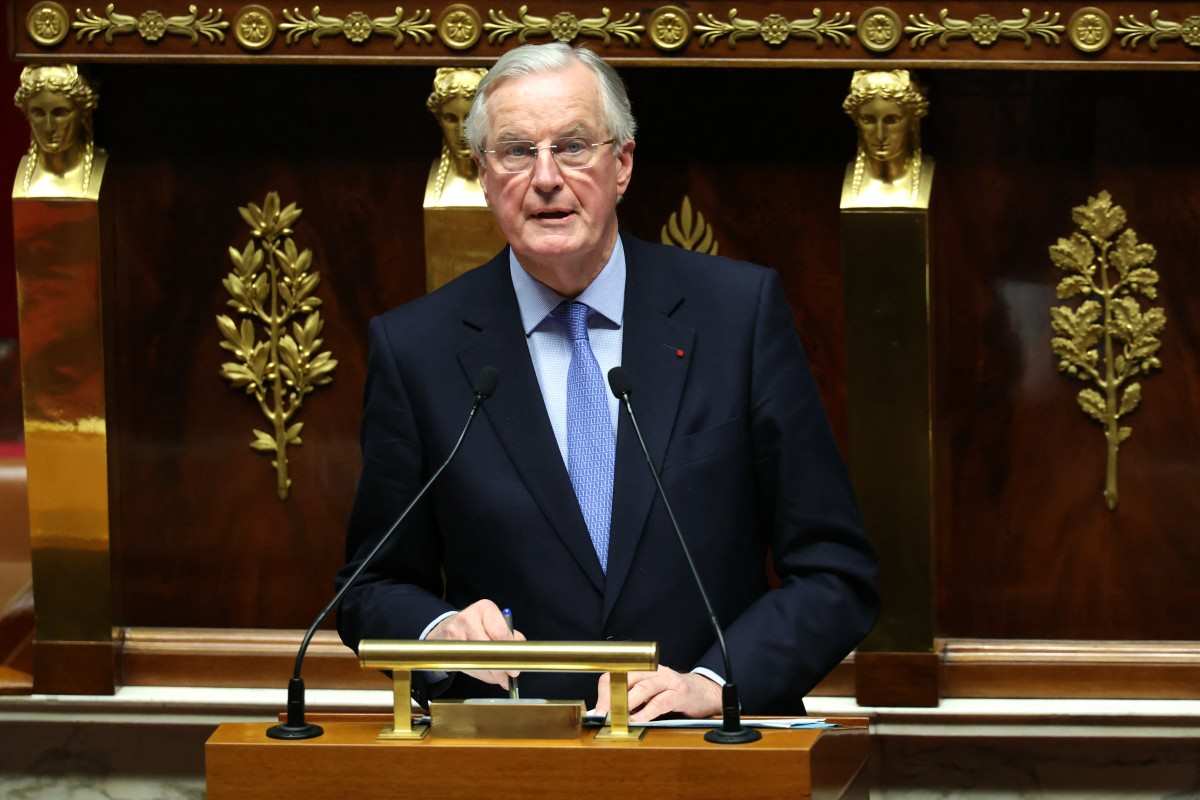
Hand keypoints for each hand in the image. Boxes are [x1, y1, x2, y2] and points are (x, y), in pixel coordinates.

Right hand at [427, 599, 524, 689]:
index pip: (500, 632)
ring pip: (478, 662)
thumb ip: (510, 634)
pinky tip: (490, 674)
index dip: (510, 649)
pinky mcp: (449, 650)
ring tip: (502, 677)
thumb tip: (519, 651)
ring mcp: (455, 636)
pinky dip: (483, 675)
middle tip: (512, 672)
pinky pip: (470, 668)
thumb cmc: (478, 624)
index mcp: (484, 609)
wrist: (448, 627)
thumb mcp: (495, 620)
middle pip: (487, 649)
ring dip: (493, 673)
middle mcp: (467, 620)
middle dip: (502, 664)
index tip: (518, 659)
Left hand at [592, 666, 721, 722]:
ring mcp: (667, 680)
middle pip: (626, 678)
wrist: (703, 692)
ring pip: (643, 688)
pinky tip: (639, 721)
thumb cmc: (671, 693)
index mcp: (642, 669)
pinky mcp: (680, 693)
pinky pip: (661, 702)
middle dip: (612, 697)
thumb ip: (630, 699)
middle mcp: (653, 671)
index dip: (604, 691)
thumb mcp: (648, 692)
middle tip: (604, 714)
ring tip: (618, 718)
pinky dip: (647, 712)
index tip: (598, 710)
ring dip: (628, 704)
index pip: (616, 674)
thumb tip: (607, 713)